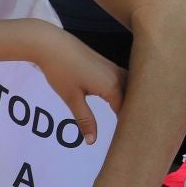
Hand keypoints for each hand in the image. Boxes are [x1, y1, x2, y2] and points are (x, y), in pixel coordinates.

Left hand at [29, 21, 125, 144]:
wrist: (52, 44)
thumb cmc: (61, 72)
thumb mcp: (72, 98)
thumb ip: (85, 120)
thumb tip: (92, 142)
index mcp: (112, 86)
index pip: (126, 111)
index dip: (127, 126)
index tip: (127, 139)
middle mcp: (119, 76)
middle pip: (133, 100)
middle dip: (133, 115)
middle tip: (132, 133)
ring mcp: (115, 69)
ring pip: (131, 90)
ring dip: (130, 103)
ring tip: (130, 119)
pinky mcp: (109, 65)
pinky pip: (125, 82)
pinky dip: (125, 93)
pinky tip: (120, 101)